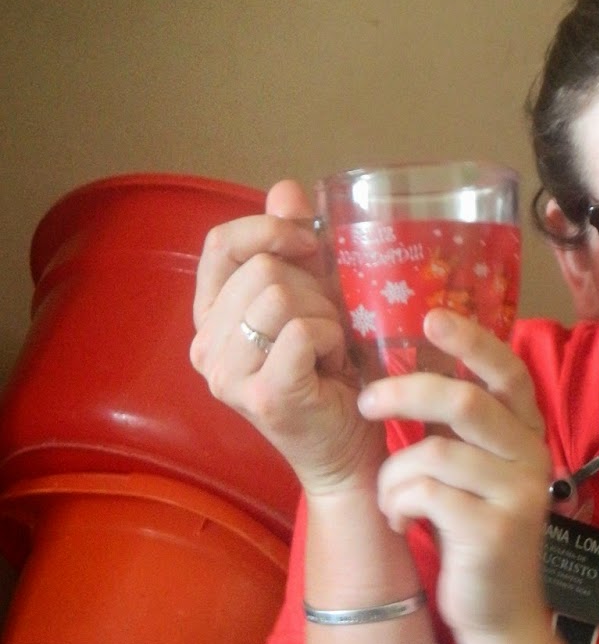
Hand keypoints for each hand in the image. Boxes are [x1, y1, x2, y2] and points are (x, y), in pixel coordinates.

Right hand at [190, 179, 385, 496]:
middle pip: (261, 270)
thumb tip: (285, 190)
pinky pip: (302, 331)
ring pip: (281, 296)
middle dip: (313, 290)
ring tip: (332, 352)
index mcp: (210, 320)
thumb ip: (294, 249)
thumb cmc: (332, 380)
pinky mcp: (264, 395)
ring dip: (326, 318)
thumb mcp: (312, 303)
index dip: (268, 230)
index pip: (220, 244)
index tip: (311, 245)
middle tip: (330, 330)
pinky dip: (332, 340)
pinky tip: (337, 368)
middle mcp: (206, 348)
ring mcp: (228, 375)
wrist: (348, 454)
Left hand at [362, 310, 551, 637]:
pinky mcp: (494, 532)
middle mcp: (531, 457)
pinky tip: (401, 523)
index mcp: (526, 434)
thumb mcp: (469, 470)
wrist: (497, 612)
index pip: (508, 373)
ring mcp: (518, 495)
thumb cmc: (472, 532)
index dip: (471, 342)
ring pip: (433, 452)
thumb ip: (455, 426)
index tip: (430, 318)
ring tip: (390, 499)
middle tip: (365, 403)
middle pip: (464, 401)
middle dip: (403, 394)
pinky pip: (426, 494)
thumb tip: (408, 363)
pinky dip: (397, 505)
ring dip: (392, 474)